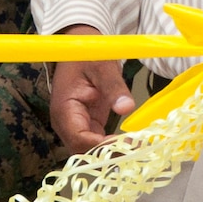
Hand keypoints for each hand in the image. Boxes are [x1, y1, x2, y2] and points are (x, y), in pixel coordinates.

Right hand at [50, 23, 136, 152]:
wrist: (79, 47)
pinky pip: (97, 142)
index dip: (102, 147)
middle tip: (138, 152)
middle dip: (109, 154)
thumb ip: (114, 87)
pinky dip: (112, 146)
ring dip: (112, 154)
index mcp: (64, 110)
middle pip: (84, 151)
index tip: (127, 144)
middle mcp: (67, 123)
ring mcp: (76, 125)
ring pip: (91, 151)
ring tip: (138, 151)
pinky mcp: (88, 124)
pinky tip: (132, 147)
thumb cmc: (87, 54)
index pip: (79, 139)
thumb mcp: (102, 66)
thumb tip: (127, 108)